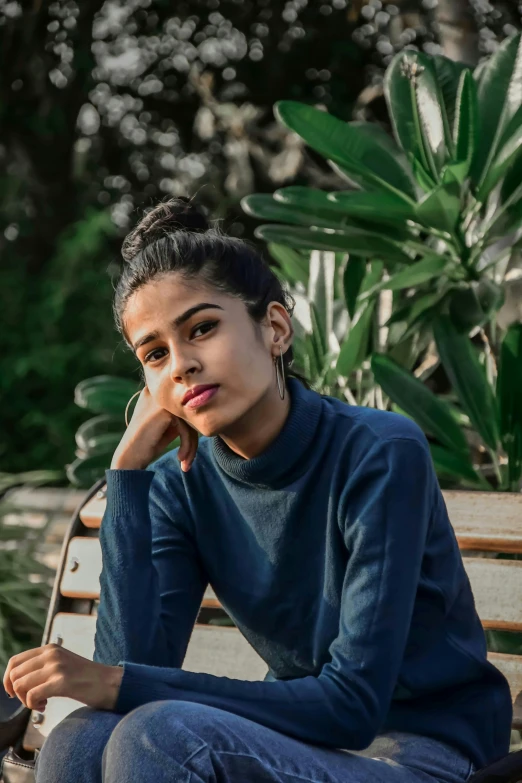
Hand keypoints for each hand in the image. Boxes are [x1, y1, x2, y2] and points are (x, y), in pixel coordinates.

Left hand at [3, 644, 123, 711]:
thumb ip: (43, 666)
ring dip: (26, 700)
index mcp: (50, 648)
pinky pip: (32, 696)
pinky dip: (33, 705)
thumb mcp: (62, 663)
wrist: (109, 683)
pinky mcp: (62, 681)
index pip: (15, 661)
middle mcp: (51, 654)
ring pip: (21, 685)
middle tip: (30, 700)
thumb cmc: (86, 678)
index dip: (8, 679)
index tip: (13, 692)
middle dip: (17, 692)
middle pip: (14, 674)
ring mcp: (57, 666)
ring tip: (41, 703)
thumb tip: (18, 680)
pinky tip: (46, 706)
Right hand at [111, 385, 198, 471]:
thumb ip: (183, 414)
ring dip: (191, 444)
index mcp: (158, 391)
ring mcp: (160, 399)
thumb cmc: (148, 443)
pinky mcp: (164, 410)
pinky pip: (186, 427)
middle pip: (189, 410)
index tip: (191, 446)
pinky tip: (180, 458)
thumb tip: (206, 411)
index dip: (192, 425)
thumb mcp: (168, 424)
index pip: (185, 403)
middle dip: (193, 436)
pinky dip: (186, 445)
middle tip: (189, 457)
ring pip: (189, 420)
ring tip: (186, 461)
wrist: (128, 458)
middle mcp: (158, 390)